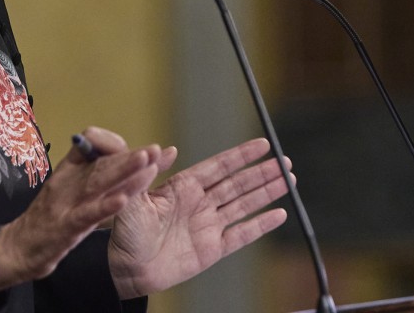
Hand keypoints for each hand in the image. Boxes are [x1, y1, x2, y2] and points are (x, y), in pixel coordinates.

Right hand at [0, 127, 161, 290]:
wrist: (17, 249)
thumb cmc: (49, 219)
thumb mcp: (72, 191)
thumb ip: (99, 176)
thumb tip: (132, 163)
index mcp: (70, 170)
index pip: (93, 145)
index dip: (118, 145)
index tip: (147, 153)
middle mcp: (68, 181)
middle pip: (103, 163)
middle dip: (130, 156)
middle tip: (156, 151)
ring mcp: (65, 203)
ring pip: (98, 182)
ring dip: (123, 171)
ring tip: (146, 162)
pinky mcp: (63, 227)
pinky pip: (86, 214)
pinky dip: (104, 206)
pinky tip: (123, 200)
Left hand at [106, 138, 291, 298]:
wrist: (124, 270)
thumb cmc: (124, 233)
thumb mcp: (130, 199)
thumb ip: (145, 175)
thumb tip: (158, 149)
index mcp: (184, 187)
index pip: (219, 166)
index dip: (242, 155)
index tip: (263, 144)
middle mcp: (200, 203)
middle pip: (238, 183)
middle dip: (262, 172)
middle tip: (285, 160)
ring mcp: (208, 226)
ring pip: (244, 204)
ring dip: (266, 193)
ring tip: (289, 180)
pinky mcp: (212, 250)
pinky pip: (242, 235)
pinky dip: (261, 225)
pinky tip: (279, 214)